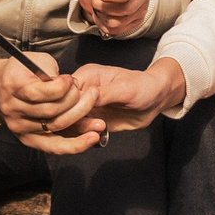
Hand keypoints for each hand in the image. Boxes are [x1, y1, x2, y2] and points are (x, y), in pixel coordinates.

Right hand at [0, 51, 95, 152]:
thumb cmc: (21, 72)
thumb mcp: (35, 61)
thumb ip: (51, 71)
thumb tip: (70, 86)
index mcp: (13, 86)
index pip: (42, 92)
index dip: (63, 87)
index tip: (71, 79)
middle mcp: (13, 109)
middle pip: (52, 111)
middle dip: (76, 101)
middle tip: (90, 93)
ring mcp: (19, 126)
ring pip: (56, 127)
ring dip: (81, 122)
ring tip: (100, 119)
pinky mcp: (27, 138)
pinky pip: (53, 146)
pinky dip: (74, 145)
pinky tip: (91, 139)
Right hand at [65, 59, 188, 141]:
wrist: (155, 100)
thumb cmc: (143, 87)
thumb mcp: (125, 88)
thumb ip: (103, 93)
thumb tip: (84, 97)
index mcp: (85, 77)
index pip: (62, 92)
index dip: (67, 104)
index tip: (83, 112)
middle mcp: (80, 93)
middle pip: (59, 109)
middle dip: (73, 120)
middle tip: (96, 123)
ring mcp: (83, 108)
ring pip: (66, 124)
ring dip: (80, 130)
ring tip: (101, 127)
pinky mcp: (90, 122)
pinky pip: (76, 133)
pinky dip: (83, 137)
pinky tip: (99, 135)